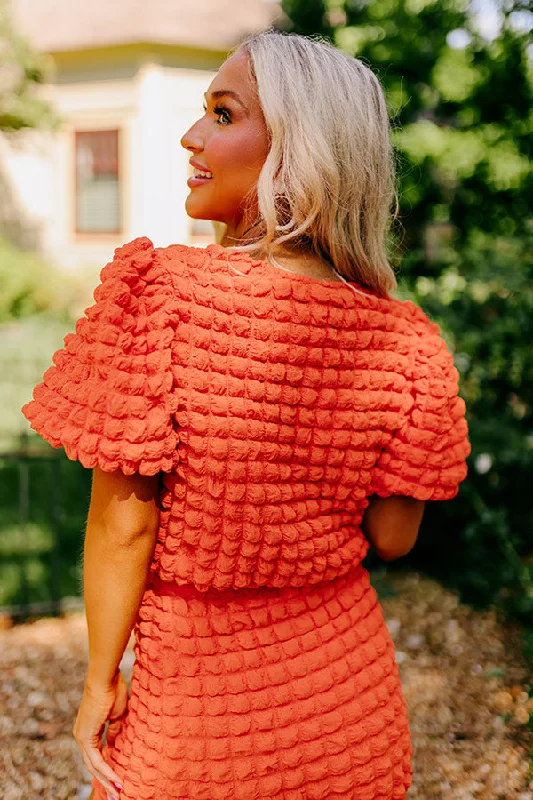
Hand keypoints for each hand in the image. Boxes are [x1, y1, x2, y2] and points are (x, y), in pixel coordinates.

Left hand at [73, 671, 128, 798]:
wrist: (104, 679)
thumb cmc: (113, 691)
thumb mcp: (117, 715)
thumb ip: (114, 731)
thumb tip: (114, 744)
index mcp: (88, 729)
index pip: (96, 754)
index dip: (107, 767)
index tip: (117, 778)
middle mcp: (82, 735)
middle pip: (93, 764)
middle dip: (106, 780)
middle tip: (116, 794)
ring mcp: (82, 737)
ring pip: (93, 765)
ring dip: (106, 780)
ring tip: (118, 792)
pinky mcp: (85, 737)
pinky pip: (96, 759)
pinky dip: (106, 770)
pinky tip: (116, 779)